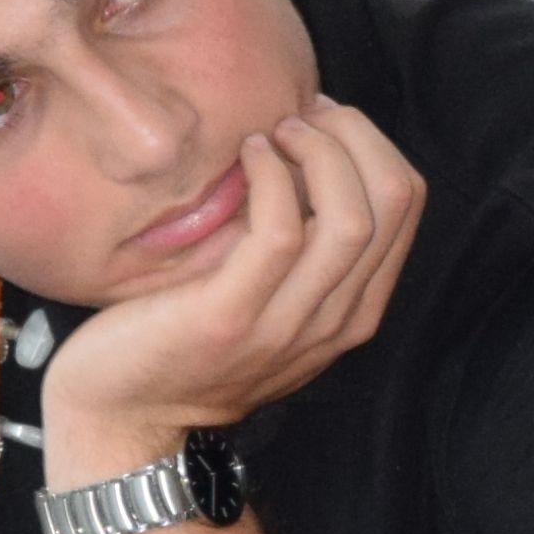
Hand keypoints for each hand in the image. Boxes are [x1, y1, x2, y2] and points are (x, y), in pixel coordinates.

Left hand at [0, 99, 422, 473]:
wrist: (126, 420)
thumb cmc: (184, 343)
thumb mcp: (265, 297)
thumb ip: (298, 248)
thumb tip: (302, 151)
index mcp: (354, 310)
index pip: (407, 202)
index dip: (370, 141)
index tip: (319, 120)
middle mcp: (337, 321)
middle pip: (393, 200)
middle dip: (353, 134)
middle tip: (299, 114)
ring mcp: (289, 324)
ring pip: (351, 215)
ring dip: (316, 150)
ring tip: (275, 131)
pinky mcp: (233, 317)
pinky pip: (282, 230)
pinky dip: (270, 175)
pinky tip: (244, 155)